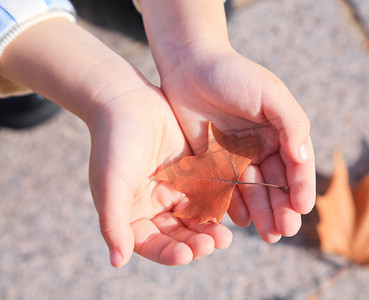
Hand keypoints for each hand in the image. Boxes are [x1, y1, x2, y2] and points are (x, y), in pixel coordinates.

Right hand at [86, 84, 231, 266]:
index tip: (186, 255)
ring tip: (225, 237)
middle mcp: (154, 207)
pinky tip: (230, 212)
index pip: (152, 244)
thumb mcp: (110, 184)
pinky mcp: (192, 173)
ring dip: (209, 228)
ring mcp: (175, 190)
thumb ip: (113, 222)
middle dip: (195, 243)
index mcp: (132, 215)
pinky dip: (218, 204)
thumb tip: (117, 261)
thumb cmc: (113, 143)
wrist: (126, 100)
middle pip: (178, 235)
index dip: (168, 253)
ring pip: (196, 217)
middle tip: (214, 244)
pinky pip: (208, 193)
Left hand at [159, 47, 315, 242]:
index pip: (296, 165)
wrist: (189, 64)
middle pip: (276, 185)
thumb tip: (303, 158)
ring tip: (267, 235)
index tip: (302, 208)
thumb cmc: (233, 73)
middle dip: (282, 208)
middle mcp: (261, 147)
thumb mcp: (270, 92)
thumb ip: (291, 123)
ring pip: (252, 191)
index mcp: (280, 132)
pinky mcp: (212, 161)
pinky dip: (232, 204)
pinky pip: (224, 188)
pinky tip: (239, 220)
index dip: (301, 187)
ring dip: (261, 213)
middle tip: (284, 231)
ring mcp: (237, 156)